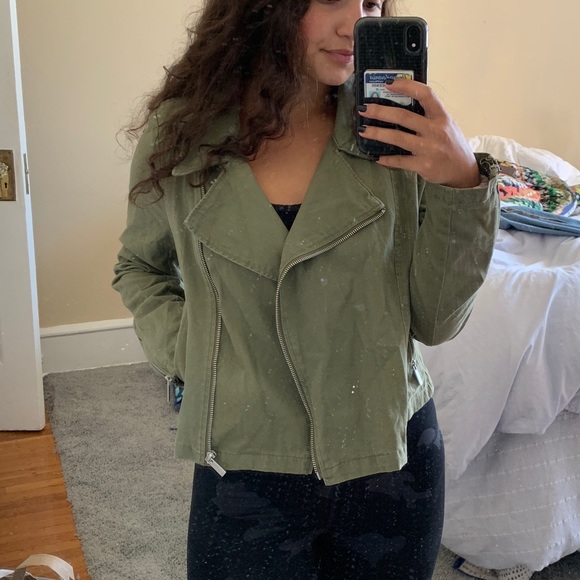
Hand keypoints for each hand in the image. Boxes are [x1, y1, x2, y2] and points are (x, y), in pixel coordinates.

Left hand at [358, 78, 479, 188]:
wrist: (464, 171)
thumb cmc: (451, 144)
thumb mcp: (446, 124)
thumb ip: (428, 115)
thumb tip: (401, 102)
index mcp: (442, 116)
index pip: (425, 94)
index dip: (406, 86)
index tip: (389, 84)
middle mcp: (436, 130)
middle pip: (404, 116)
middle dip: (381, 111)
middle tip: (365, 109)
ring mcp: (429, 148)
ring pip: (398, 138)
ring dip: (377, 133)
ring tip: (363, 130)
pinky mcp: (423, 165)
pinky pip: (400, 160)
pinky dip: (387, 159)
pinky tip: (377, 156)